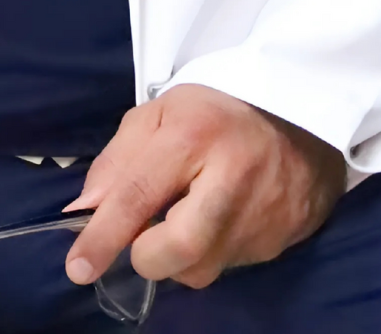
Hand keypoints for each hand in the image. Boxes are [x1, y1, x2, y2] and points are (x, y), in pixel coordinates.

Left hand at [64, 85, 344, 291]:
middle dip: (148, 257)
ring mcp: (261, 214)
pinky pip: (229, 266)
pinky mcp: (280, 240)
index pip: (139, 193)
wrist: (302, 116)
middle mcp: (230, 178)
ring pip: (203, 268)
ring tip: (184, 220)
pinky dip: (210, 254)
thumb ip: (119, 159)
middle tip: (143, 240)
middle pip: (180, 247)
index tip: (77, 267)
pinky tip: (215, 223)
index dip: (103, 235)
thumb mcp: (162, 112)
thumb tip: (85, 211)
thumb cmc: (218, 111)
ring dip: (178, 258)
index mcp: (194, 134)